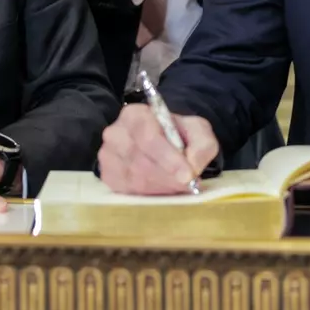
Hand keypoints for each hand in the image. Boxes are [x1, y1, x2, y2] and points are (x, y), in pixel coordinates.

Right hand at [98, 104, 218, 195]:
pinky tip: (164, 189)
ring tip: (179, 185)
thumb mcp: (198, 131)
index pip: (148, 137)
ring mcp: (107, 156)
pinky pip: (129, 191)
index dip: (168, 159)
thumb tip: (193, 166)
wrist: (163, 143)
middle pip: (141, 162)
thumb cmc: (178, 135)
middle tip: (189, 185)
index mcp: (134, 114)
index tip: (188, 175)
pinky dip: (151, 194)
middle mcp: (115, 133)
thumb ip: (202, 145)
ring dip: (163, 187)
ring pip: (136, 179)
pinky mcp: (108, 176)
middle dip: (169, 177)